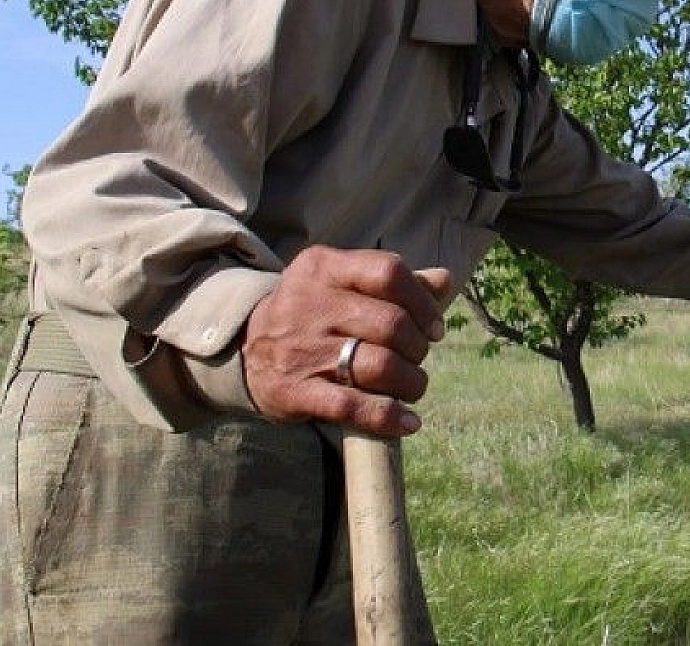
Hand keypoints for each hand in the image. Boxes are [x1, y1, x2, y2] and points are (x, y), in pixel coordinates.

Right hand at [242, 246, 451, 437]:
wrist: (245, 349)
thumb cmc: (312, 312)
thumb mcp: (341, 283)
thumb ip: (392, 281)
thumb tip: (444, 280)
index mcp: (324, 267)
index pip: (389, 272)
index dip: (423, 302)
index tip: (433, 327)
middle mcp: (310, 303)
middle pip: (391, 324)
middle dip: (418, 348)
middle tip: (417, 358)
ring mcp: (301, 349)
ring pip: (379, 366)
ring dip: (411, 383)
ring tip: (413, 387)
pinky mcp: (294, 391)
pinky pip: (352, 407)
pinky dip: (388, 417)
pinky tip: (407, 423)